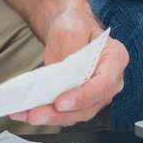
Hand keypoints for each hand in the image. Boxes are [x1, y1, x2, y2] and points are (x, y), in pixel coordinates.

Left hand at [9, 8, 127, 126]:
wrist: (67, 30)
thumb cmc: (75, 25)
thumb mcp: (72, 27)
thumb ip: (72, 47)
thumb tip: (65, 72)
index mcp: (115, 58)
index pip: (105, 82)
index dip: (84, 95)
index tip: (61, 102)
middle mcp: (109, 80)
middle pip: (91, 105)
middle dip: (63, 113)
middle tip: (38, 113)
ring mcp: (95, 93)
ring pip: (77, 114)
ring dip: (52, 118)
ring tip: (29, 115)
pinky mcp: (78, 100)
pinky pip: (66, 113)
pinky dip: (47, 115)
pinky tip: (27, 113)